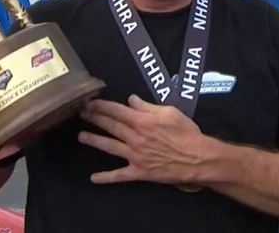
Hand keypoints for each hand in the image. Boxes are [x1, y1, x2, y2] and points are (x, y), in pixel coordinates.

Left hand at [78, 94, 208, 184]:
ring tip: (81, 136)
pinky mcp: (139, 172)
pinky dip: (106, 177)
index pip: (116, 110)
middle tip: (80, 113)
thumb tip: (130, 100)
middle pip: (110, 126)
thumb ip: (147, 106)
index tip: (89, 102)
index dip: (101, 106)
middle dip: (94, 118)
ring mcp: (135, 156)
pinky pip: (120, 175)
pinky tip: (93, 178)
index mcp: (142, 121)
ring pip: (110, 146)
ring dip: (94, 140)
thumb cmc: (186, 132)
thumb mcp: (170, 112)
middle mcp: (135, 137)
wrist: (197, 158)